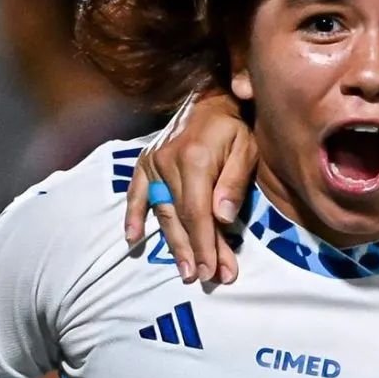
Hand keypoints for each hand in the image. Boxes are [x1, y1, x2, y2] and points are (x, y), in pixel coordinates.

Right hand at [124, 91, 257, 285]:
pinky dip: (132, 215)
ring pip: (162, 212)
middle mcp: (168, 163)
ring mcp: (153, 163)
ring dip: (173, 244)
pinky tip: (132, 239)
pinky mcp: (145, 162)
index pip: (198, 214)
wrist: (211, 98)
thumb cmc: (234, 128)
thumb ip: (233, 182)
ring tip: (184, 270)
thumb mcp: (247, 149)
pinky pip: (136, 192)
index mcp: (194, 160)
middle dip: (193, 252)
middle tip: (203, 278)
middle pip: (181, 218)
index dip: (206, 245)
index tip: (215, 271)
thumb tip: (221, 217)